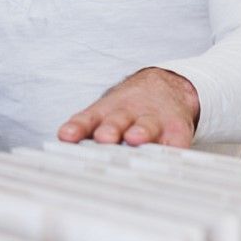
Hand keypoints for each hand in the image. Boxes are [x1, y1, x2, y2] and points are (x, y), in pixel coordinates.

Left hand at [57, 67, 200, 147]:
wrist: (166, 87)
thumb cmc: (126, 110)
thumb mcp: (101, 114)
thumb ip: (83, 130)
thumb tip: (63, 147)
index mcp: (104, 113)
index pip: (86, 120)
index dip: (77, 128)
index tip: (67, 135)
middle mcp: (127, 115)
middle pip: (116, 121)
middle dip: (109, 129)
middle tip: (104, 137)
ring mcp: (154, 121)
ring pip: (146, 126)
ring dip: (141, 131)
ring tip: (135, 138)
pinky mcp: (177, 131)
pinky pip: (176, 143)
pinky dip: (173, 149)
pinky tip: (171, 153)